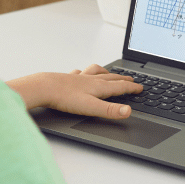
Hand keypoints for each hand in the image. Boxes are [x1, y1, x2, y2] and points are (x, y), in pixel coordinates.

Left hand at [7, 64, 142, 118]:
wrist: (43, 87)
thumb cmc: (65, 98)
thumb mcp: (91, 107)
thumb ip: (110, 110)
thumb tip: (128, 111)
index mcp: (98, 87)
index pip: (120, 87)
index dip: (131, 88)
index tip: (140, 88)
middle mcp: (90, 79)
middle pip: (110, 78)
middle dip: (122, 79)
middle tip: (130, 79)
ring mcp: (78, 78)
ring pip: (96, 72)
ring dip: (105, 72)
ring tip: (109, 72)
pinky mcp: (66, 78)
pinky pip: (79, 72)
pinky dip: (84, 72)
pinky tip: (81, 72)